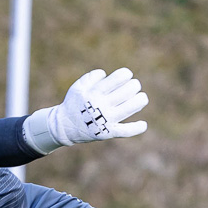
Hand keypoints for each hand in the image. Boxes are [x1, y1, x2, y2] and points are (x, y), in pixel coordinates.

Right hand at [23, 68, 148, 153]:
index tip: (126, 75)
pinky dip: (137, 128)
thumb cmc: (74, 104)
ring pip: (131, 107)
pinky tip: (143, 124)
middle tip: (133, 86)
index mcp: (94, 93)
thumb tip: (106, 74)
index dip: (126, 74)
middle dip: (134, 85)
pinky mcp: (108, 133)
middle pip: (128, 90)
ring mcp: (106, 120)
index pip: (119, 78)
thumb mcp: (77, 87)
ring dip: (141, 100)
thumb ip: (91, 77)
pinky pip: (126, 131)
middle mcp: (101, 105)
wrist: (64, 127)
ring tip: (141, 98)